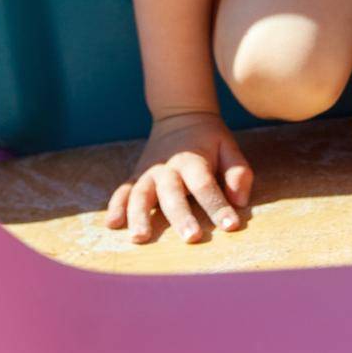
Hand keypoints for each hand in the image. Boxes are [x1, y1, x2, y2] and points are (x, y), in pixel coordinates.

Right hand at [104, 110, 253, 244]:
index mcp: (193, 159)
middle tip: (191, 237)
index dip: (219, 206)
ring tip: (140, 237)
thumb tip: (240, 201)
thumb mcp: (228, 146)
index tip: (231, 226)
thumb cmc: (208, 137)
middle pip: (173, 193)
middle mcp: (167, 167)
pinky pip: (123, 191)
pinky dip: (116, 206)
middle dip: (181, 216)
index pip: (206, 185)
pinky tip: (112, 224)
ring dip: (140, 215)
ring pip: (141, 194)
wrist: (179, 115)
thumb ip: (237, 171)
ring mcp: (148, 172)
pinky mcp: (136, 176)